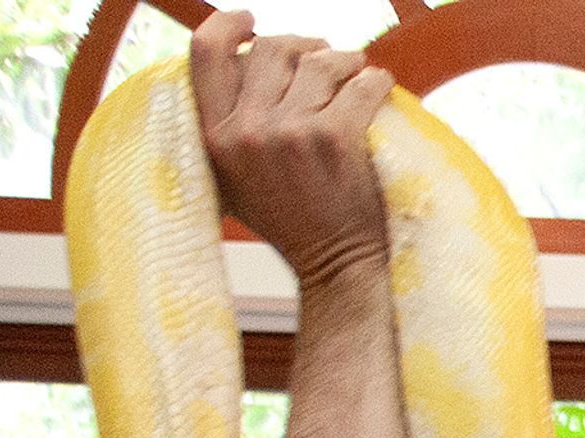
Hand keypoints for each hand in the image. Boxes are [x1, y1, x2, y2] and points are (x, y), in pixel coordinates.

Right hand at [188, 12, 394, 288]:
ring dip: (342, 58)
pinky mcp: (335, 139)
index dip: (227, 25)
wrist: (337, 267)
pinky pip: (358, 86)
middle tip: (322, 53)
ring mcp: (291, 133)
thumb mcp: (236, 179)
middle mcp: (247, 130)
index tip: (250, 20)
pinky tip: (380, 85)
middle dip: (300, 43)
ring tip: (355, 68)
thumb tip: (238, 68)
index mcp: (215, 136)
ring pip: (317, 62)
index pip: (205, 53)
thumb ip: (229, 127)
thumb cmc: (292, 223)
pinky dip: (374, 80)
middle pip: (268, 49)